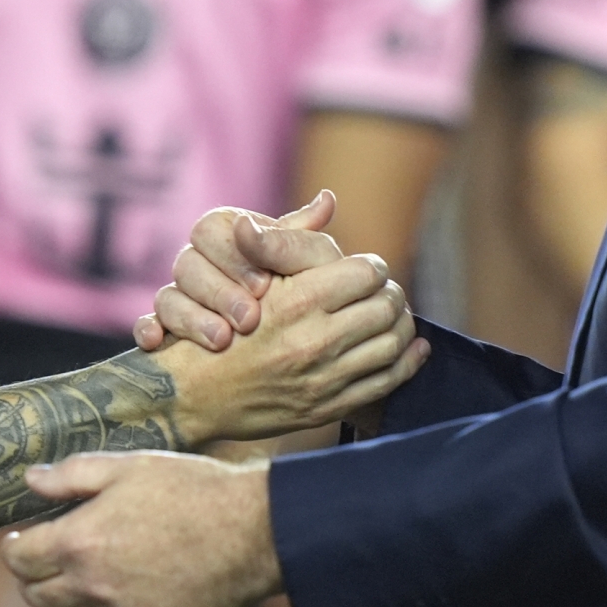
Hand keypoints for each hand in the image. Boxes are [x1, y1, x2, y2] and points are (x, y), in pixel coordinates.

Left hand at [2, 452, 279, 606]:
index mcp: (79, 541)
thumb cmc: (192, 489)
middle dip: (37, 577)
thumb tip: (30, 480)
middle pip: (38, 597)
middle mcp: (94, 586)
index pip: (19, 560)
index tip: (22, 541)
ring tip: (103, 575)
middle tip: (53, 560)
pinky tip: (134, 599)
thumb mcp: (128, 466)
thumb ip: (71, 476)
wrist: (254, 530)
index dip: (14, 549)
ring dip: (81, 601)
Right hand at [135, 191, 339, 352]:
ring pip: (167, 295)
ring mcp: (181, 295)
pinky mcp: (167, 328)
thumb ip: (304, 239)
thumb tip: (326, 200)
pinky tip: (156, 342)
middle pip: (186, 264)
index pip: (210, 230)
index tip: (265, 286)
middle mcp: (199, 261)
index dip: (233, 257)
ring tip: (222, 340)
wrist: (299, 346)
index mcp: (226, 233)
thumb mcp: (311, 266)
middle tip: (250, 319)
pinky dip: (147, 330)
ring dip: (191, 317)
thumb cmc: (306, 293)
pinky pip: (146, 323)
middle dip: (218, 292)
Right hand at [156, 215, 426, 444]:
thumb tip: (328, 199)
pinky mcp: (329, 406)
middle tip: (386, 290)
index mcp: (298, 301)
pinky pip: (385, 383)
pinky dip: (407, 363)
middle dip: (391, 294)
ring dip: (402, 325)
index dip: (372, 266)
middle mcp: (315, 340)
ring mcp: (324, 378)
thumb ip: (290, 240)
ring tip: (396, 316)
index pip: (366, 272)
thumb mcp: (247, 274)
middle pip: (386, 306)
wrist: (194, 392)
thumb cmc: (217, 324)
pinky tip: (412, 349)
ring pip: (393, 344)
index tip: (368, 268)